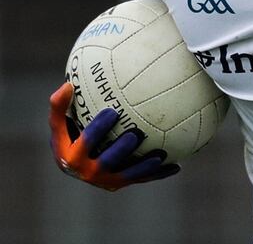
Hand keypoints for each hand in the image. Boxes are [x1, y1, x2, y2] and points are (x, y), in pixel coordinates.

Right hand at [48, 82, 179, 190]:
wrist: (74, 165)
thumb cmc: (69, 136)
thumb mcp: (59, 123)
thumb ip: (59, 106)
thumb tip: (67, 85)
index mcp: (72, 157)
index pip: (84, 142)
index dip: (97, 129)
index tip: (111, 112)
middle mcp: (87, 172)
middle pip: (106, 163)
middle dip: (120, 151)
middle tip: (135, 135)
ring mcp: (105, 181)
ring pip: (127, 175)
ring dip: (143, 167)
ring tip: (160, 155)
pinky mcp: (120, 184)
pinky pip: (141, 179)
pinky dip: (158, 174)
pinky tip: (176, 166)